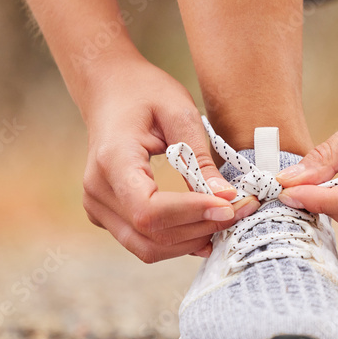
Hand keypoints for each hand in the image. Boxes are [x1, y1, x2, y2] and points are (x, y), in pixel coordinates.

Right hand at [79, 54, 257, 262]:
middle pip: (150, 234)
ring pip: (148, 247)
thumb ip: (200, 158)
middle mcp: (98, 191)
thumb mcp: (180, 112)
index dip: (190, 213)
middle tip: (239, 210)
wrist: (110, 90)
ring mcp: (98, 207)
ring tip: (225, 217)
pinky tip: (204, 224)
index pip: (148, 209)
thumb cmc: (144, 93)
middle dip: (200, 229)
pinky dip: (178, 240)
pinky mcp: (107, 216)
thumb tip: (225, 197)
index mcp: (112, 160)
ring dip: (192, 240)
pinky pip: (144, 242)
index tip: (228, 205)